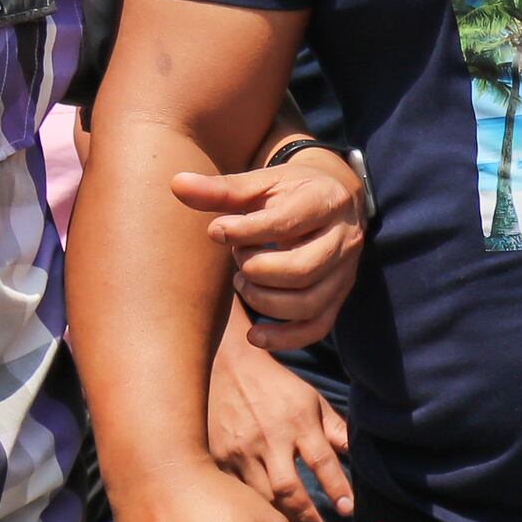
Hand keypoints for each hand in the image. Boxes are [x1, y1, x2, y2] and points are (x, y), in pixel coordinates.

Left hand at [178, 144, 366, 351]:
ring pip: (308, 302)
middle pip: (301, 269)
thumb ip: (220, 189)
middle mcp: (344, 238)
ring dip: (264, 300)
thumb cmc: (286, 192)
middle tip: (237, 258)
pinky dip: (284, 338)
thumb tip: (176, 185)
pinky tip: (253, 334)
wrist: (330, 201)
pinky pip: (317, 327)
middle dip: (256, 269)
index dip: (244, 232)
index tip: (216, 231)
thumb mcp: (259, 183)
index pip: (286, 223)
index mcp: (326, 201)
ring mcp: (345, 271)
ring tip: (242, 283)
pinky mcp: (338, 296)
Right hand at [210, 321, 355, 521]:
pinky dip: (252, 511)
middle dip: (306, 517)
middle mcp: (269, 438)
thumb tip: (359, 453)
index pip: (322, 462)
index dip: (337, 488)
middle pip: (289, 489)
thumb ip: (335, 429)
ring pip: (261, 497)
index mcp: (297, 422)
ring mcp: (240, 450)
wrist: (226, 366)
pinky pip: (236, 493)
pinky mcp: (217, 457)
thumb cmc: (276, 386)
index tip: (347, 509)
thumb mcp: (311, 400)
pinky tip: (263, 521)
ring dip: (280, 521)